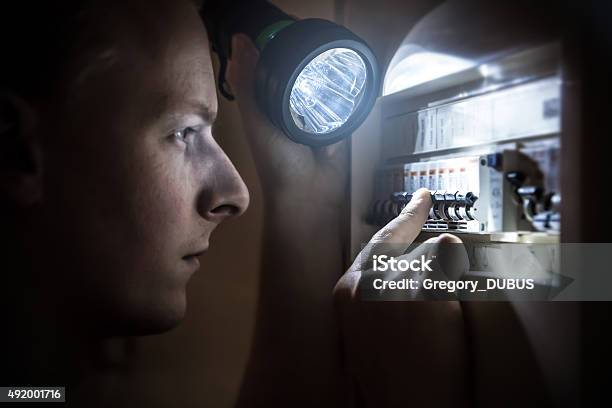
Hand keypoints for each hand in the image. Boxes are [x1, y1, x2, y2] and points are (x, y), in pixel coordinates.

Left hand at [227, 33, 348, 207]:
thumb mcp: (257, 120)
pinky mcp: (337, 122)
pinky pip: (341, 98)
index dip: (277, 43)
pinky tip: (347, 75)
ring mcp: (315, 114)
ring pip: (321, 81)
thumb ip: (248, 84)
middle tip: (313, 35)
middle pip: (299, 69)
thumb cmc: (277, 162)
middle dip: (305, 53)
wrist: (310, 192)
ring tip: (330, 52)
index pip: (271, 63)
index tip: (288, 25)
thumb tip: (240, 40)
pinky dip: (343, 88)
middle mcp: (290, 106)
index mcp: (266, 103)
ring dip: (326, 70)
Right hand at [333, 189, 469, 406]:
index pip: (377, 243)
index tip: (419, 200)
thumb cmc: (393, 373)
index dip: (401, 220)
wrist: (410, 407)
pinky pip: (450, 258)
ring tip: (438, 317)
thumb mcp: (368, 326)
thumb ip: (375, 289)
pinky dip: (458, 276)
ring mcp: (393, 283)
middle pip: (404, 243)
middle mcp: (365, 281)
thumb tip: (402, 261)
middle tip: (426, 206)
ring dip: (444, 276)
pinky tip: (451, 305)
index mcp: (348, 292)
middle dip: (419, 238)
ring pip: (433, 250)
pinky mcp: (423, 289)